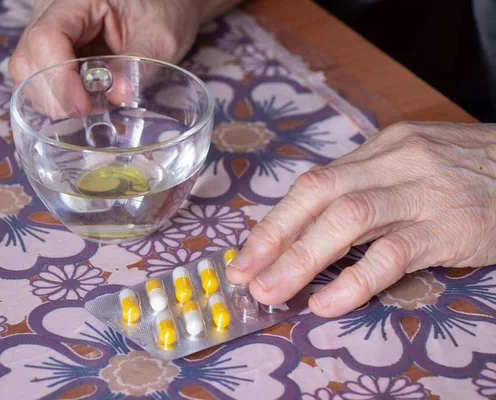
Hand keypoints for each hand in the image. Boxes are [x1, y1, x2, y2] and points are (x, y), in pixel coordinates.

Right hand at [8, 0, 202, 116]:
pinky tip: (83, 101)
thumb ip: (139, 64)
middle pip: (28, 59)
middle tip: (92, 110)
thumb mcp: (161, 36)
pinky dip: (57, 98)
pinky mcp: (49, 50)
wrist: (161, 5)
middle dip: (56, 95)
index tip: (82, 107)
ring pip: (26, 73)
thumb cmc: (162, 11)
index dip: (59, 78)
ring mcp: (45, 29)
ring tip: (92, 105)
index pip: (47, 38)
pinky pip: (37, 79)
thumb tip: (118, 95)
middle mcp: (50, 10)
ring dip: (55, 100)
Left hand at [226, 121, 495, 316]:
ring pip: (347, 219)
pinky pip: (393, 254)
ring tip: (273, 293)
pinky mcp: (450, 228)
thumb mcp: (412, 166)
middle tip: (245, 276)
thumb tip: (311, 227)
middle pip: (318, 194)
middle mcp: (395, 162)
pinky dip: (355, 281)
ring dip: (301, 259)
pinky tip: (329, 303)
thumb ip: (366, 188)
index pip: (313, 184)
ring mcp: (423, 193)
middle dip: (274, 237)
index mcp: (380, 148)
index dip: (274, 221)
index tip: (246, 255)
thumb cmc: (468, 173)